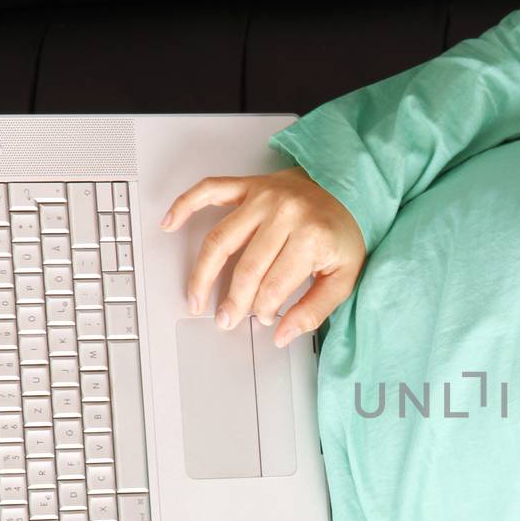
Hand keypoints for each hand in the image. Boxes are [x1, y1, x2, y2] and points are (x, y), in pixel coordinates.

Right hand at [162, 165, 365, 346]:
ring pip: (220, 239)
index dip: (265, 309)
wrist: (349, 190)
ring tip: (195, 297)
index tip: (265, 319)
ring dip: (203, 272)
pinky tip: (170, 223)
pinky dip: (185, 205)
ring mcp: (264, 197)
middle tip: (225, 319)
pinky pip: (209, 190)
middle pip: (247, 267)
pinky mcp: (249, 185)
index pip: (275, 285)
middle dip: (233, 300)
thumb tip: (283, 335)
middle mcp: (285, 213)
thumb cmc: (342, 234)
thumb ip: (315, 310)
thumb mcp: (344, 277)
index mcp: (311, 237)